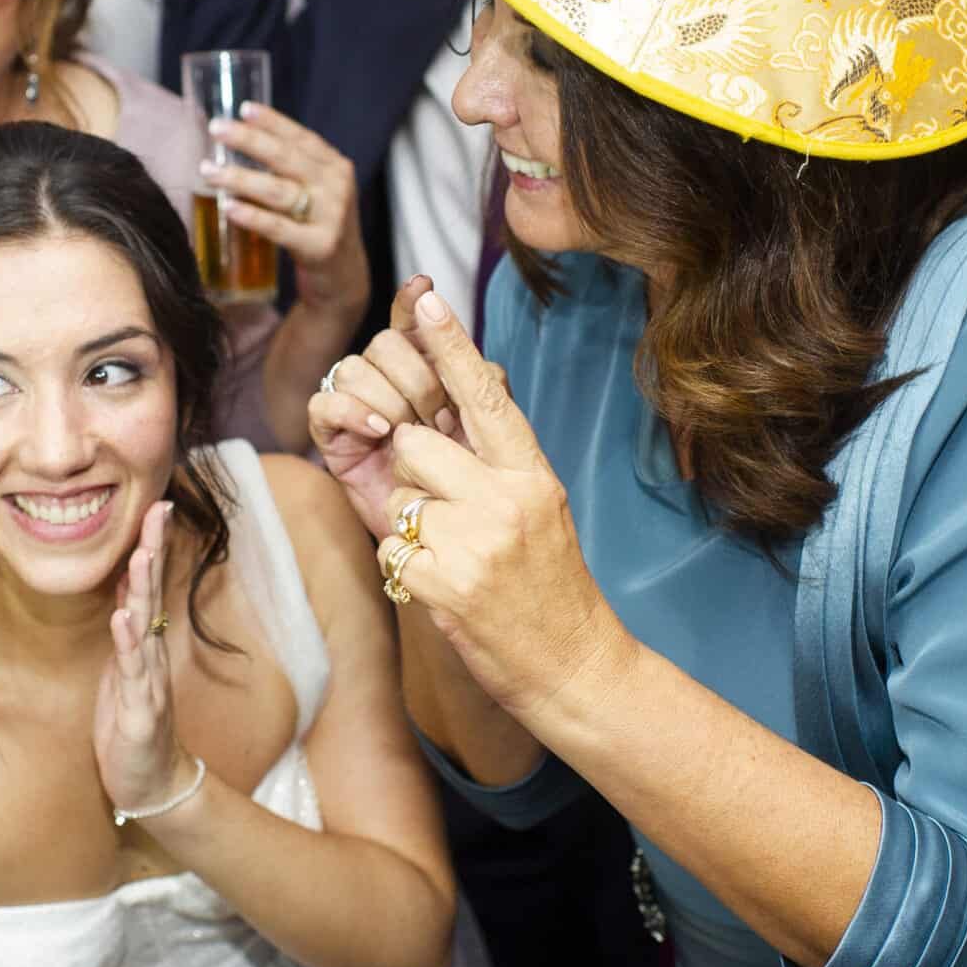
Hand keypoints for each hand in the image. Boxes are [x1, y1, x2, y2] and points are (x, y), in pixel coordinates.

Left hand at [94, 502, 198, 814]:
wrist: (152, 784)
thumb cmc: (133, 728)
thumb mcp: (126, 674)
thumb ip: (128, 634)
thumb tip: (124, 592)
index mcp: (144, 646)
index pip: (147, 586)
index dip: (152, 546)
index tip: (155, 505)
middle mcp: (151, 656)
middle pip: (152, 593)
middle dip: (154, 549)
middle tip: (159, 508)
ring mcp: (147, 681)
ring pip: (145, 625)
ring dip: (144, 587)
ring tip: (142, 551)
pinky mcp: (138, 710)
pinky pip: (132, 671)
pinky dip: (127, 643)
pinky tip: (123, 617)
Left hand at [200, 102, 367, 324]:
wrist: (344, 278)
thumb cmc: (317, 228)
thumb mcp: (315, 192)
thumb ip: (290, 169)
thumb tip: (239, 139)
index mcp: (335, 167)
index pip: (301, 137)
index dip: (273, 121)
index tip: (243, 108)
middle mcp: (336, 188)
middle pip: (286, 158)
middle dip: (248, 140)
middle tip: (216, 128)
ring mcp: (332, 218)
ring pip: (279, 191)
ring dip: (240, 178)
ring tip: (209, 171)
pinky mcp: (320, 247)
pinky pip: (279, 228)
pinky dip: (253, 216)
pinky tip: (230, 207)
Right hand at [309, 276, 462, 541]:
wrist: (451, 549)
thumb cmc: (475, 491)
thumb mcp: (491, 434)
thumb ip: (483, 386)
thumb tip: (473, 347)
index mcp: (427, 370)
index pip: (412, 321)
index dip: (411, 302)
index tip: (425, 286)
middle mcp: (388, 381)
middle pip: (387, 343)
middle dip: (419, 378)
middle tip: (443, 421)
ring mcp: (357, 407)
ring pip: (356, 367)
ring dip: (389, 399)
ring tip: (413, 435)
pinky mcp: (331, 437)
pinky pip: (325, 402)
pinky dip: (353, 411)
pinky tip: (380, 432)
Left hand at [375, 288, 619, 714]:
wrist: (576, 668)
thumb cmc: (550, 587)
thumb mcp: (540, 508)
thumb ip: (499, 461)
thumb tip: (462, 404)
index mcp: (532, 474)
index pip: (486, 395)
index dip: (451, 345)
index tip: (424, 298)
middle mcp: (507, 499)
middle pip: (414, 443)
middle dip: (411, 474)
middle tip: (445, 517)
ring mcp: (476, 542)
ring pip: (397, 499)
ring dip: (407, 529)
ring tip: (452, 560)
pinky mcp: (443, 585)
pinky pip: (390, 553)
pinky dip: (406, 574)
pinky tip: (444, 593)